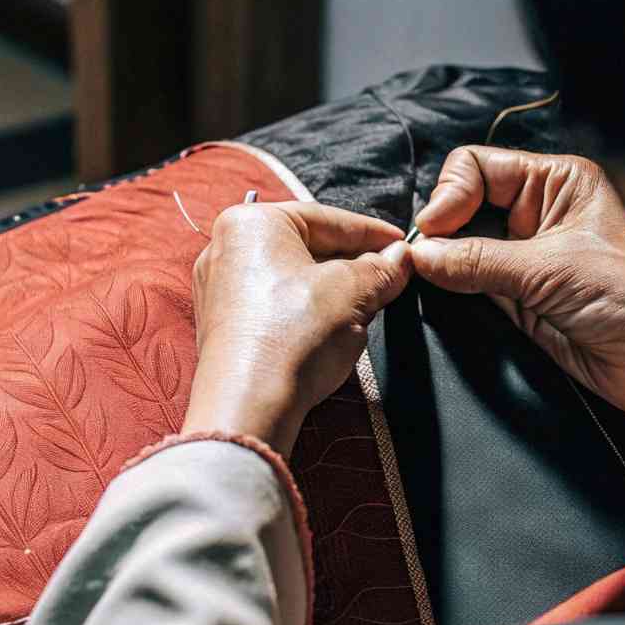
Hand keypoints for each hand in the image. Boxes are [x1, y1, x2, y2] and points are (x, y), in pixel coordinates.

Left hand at [182, 201, 410, 456]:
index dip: (374, 233)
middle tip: (391, 277)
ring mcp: (220, 289)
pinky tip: (334, 328)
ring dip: (335, 290)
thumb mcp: (354, 292)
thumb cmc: (293, 336)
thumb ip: (382, 268)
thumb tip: (400, 258)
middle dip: (354, 263)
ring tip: (369, 305)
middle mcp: (227, 248)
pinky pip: (277, 305)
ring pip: (294, 277)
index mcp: (252, 223)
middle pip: (309, 246)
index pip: (329, 219)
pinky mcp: (225, 326)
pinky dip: (308, 311)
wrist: (249, 405)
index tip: (404, 244)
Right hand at [411, 147, 624, 449]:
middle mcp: (538, 212)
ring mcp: (524, 254)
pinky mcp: (516, 295)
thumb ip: (477, 260)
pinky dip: (453, 288)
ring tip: (433, 277)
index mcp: (557, 182)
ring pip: (461, 244)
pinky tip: (447, 293)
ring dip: (445, 260)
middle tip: (426, 257)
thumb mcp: (547, 270)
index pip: (477, 166)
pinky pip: (469, 282)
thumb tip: (421, 254)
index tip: (434, 231)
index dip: (449, 193)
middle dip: (442, 227)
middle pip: (464, 203)